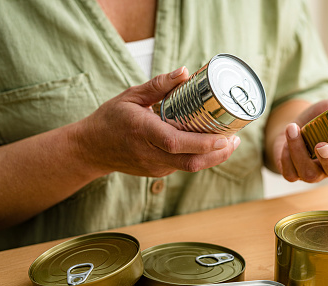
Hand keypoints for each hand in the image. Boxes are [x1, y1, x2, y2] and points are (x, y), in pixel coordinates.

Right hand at [73, 67, 239, 176]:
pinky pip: (183, 166)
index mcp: (143, 132)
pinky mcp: (158, 172)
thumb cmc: (110, 119)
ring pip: (190, 167)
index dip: (203, 144)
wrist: (92, 149)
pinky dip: (200, 157)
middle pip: (191, 161)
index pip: (176, 143)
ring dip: (213, 157)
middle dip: (218, 154)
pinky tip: (210, 146)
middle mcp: (150, 154)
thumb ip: (158, 85)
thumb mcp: (131, 96)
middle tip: (236, 139)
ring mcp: (155, 167)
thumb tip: (185, 72)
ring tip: (230, 142)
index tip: (224, 138)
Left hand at [275, 99, 327, 183]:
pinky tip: (286, 138)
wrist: (292, 127)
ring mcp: (314, 173)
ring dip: (299, 151)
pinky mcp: (294, 174)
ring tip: (292, 128)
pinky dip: (286, 155)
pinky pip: (290, 174)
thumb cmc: (316, 119)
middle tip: (321, 145)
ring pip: (310, 174)